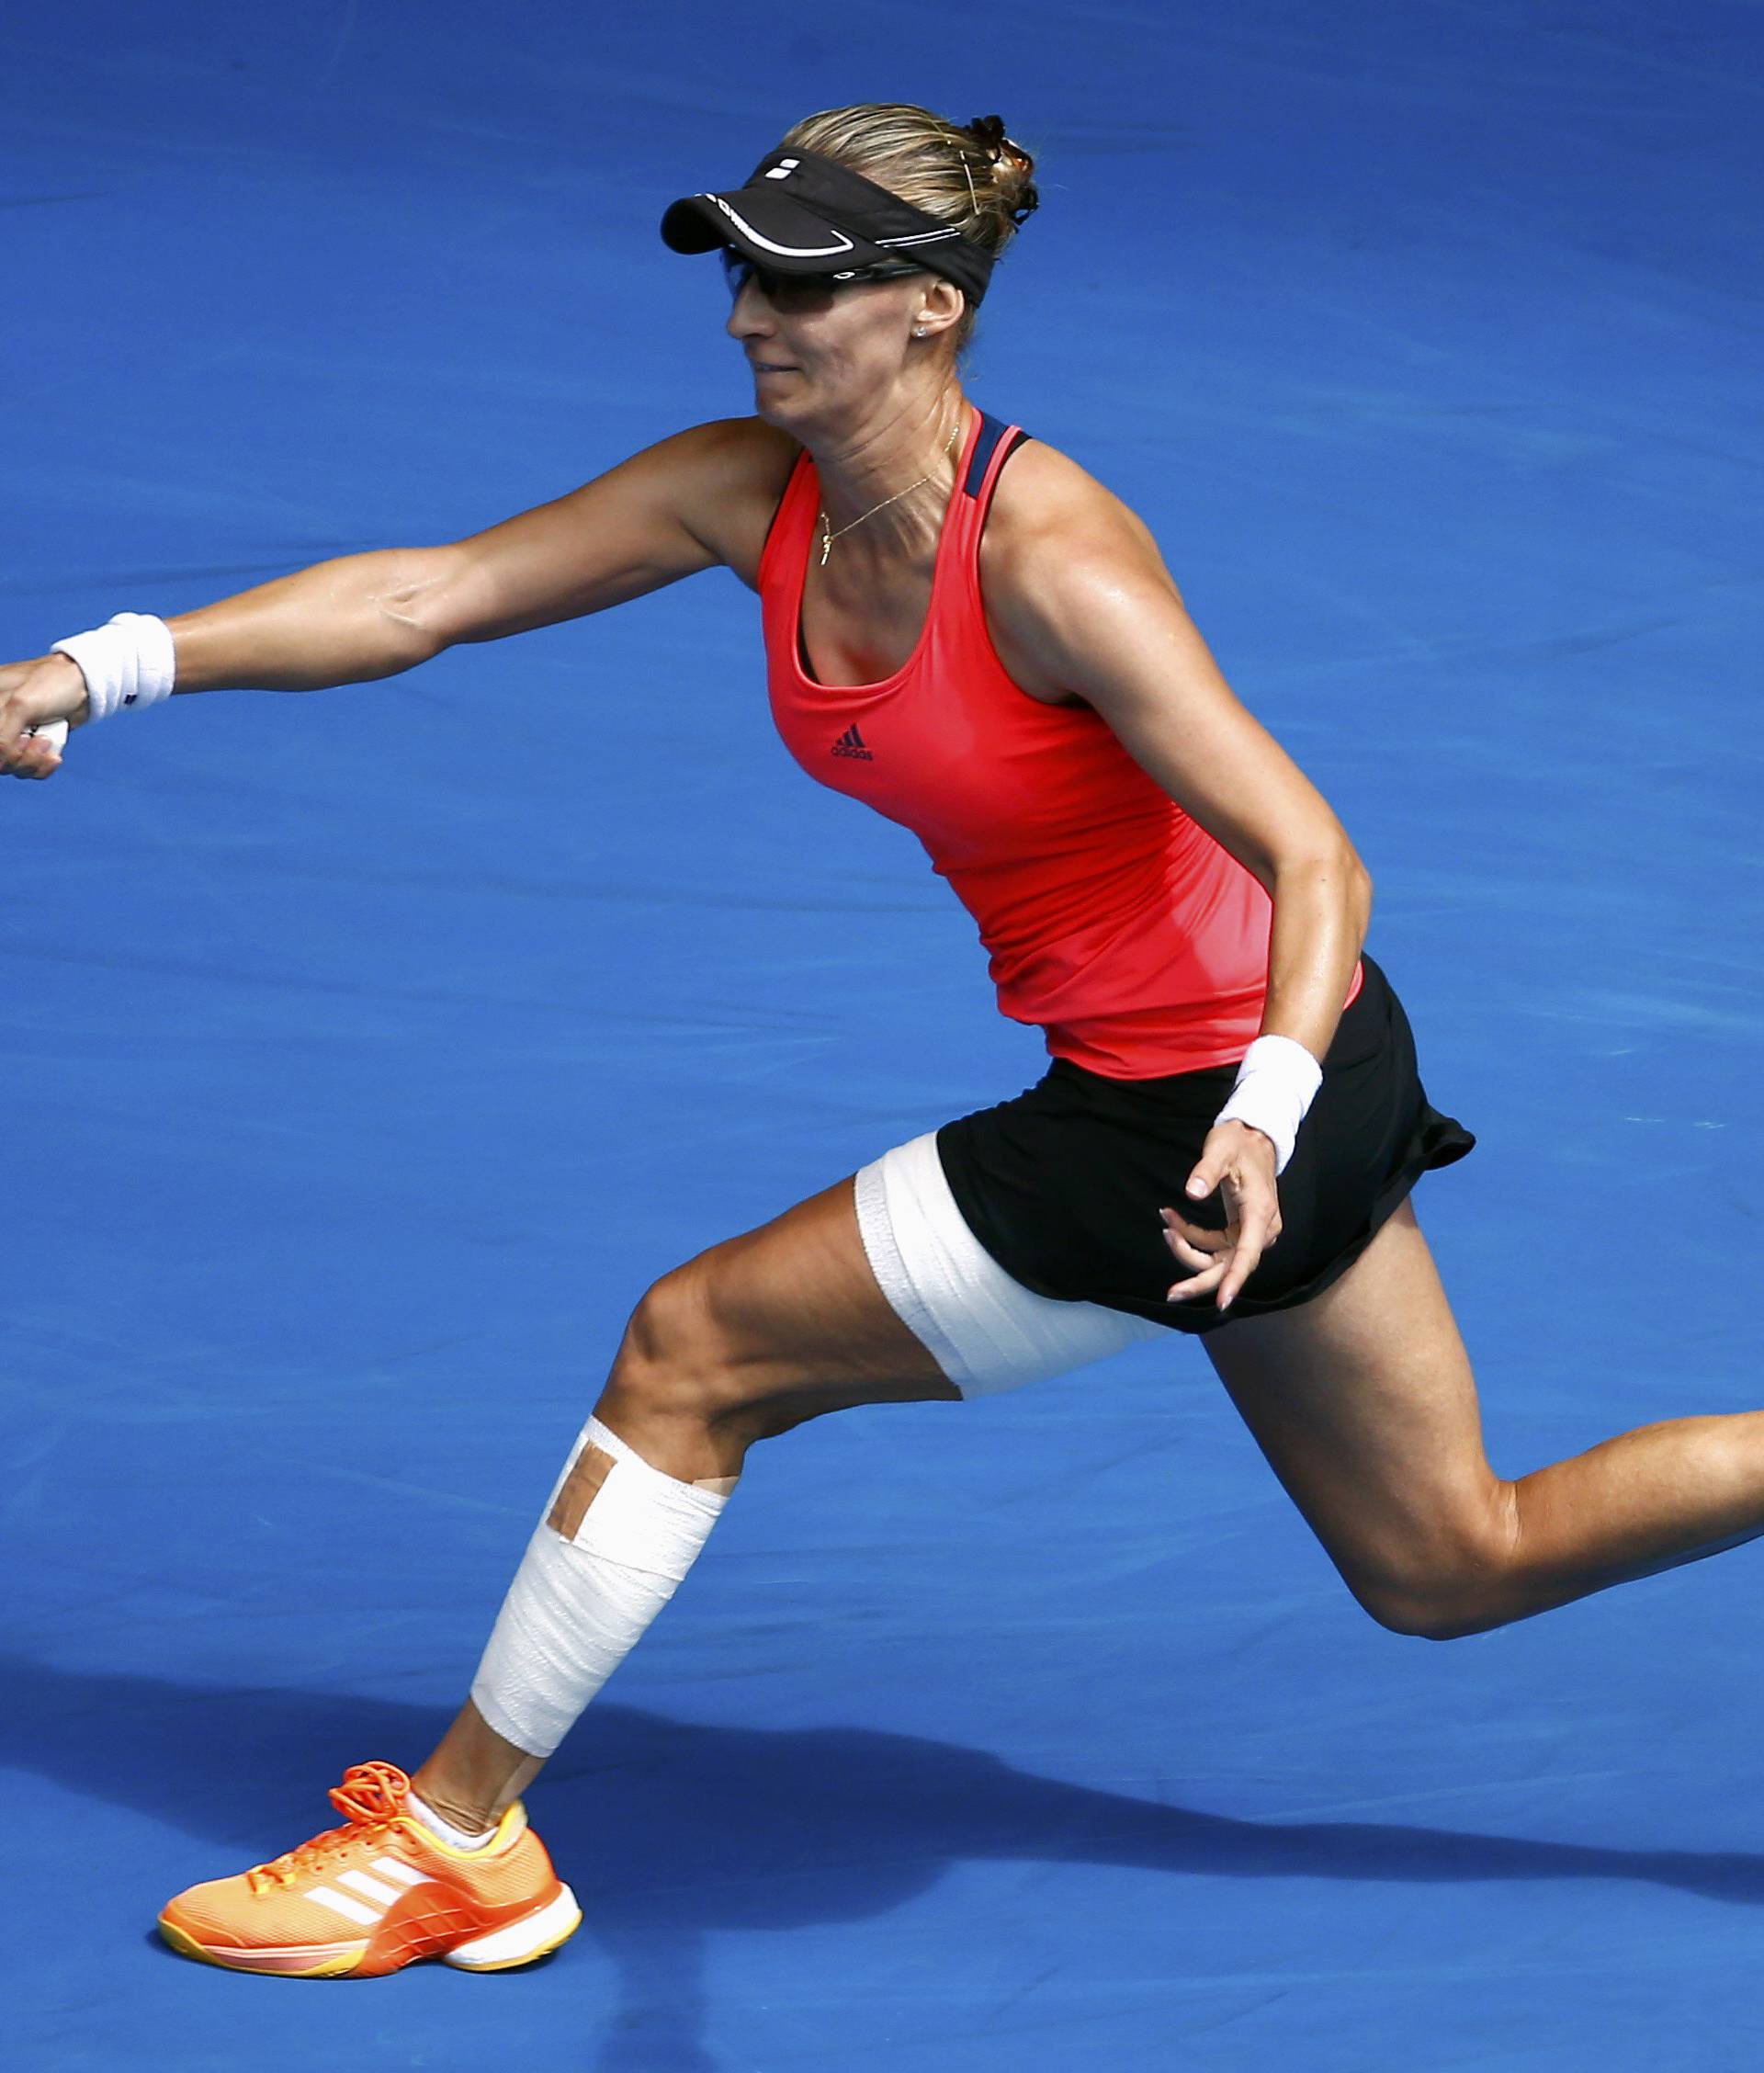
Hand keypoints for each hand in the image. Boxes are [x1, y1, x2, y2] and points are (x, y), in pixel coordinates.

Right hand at [0, 655, 88, 779]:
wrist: (83, 685)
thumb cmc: (51, 684)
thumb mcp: (21, 705)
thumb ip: (2, 735)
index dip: (2, 749)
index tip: (20, 737)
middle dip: (21, 756)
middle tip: (39, 738)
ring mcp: (14, 736)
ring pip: (13, 767)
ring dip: (34, 760)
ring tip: (48, 741)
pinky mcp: (31, 747)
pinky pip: (29, 769)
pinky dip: (43, 766)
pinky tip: (54, 756)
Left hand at [1159, 1120, 1282, 1313]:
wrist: (1254, 1138)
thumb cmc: (1238, 1143)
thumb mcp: (1220, 1149)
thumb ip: (1206, 1171)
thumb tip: (1192, 1193)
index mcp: (1260, 1212)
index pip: (1248, 1254)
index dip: (1235, 1280)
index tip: (1223, 1302)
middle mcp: (1260, 1229)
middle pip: (1230, 1267)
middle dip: (1200, 1280)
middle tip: (1171, 1294)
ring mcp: (1251, 1232)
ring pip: (1219, 1260)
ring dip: (1189, 1249)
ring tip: (1167, 1224)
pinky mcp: (1241, 1231)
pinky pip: (1214, 1246)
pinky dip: (1192, 1238)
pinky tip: (1173, 1220)